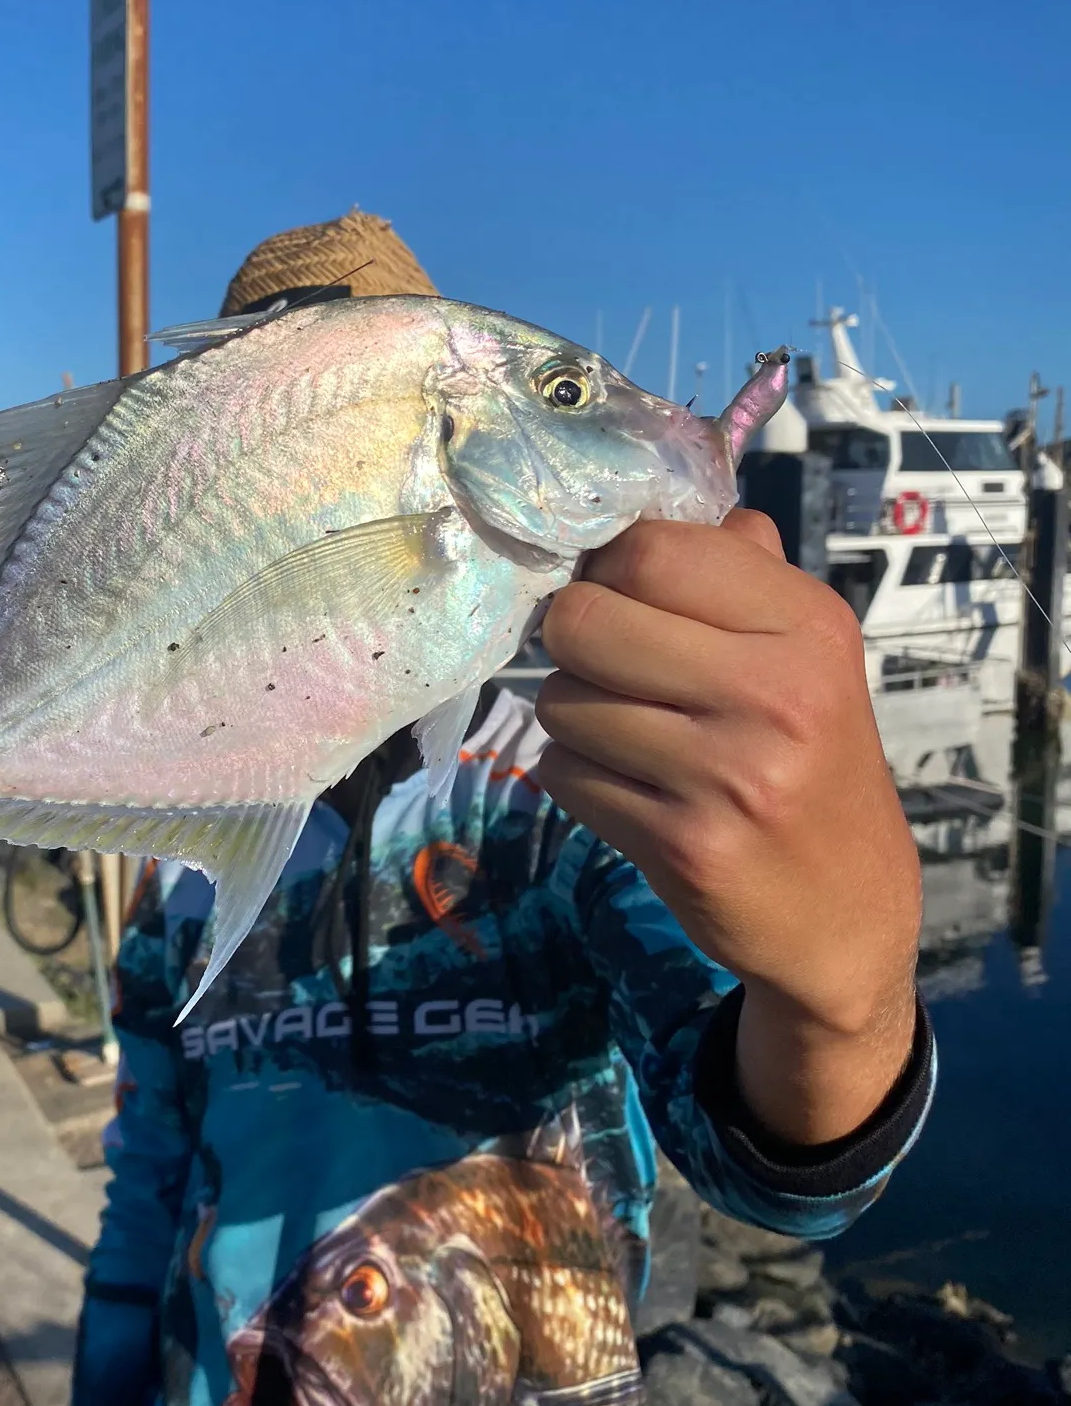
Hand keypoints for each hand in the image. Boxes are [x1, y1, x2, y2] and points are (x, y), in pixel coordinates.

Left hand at [535, 510, 921, 1143]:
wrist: (845, 908)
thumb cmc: (811, 760)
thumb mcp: (804, 653)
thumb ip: (740, 571)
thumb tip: (666, 498)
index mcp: (804, 624)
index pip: (649, 550)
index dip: (606, 566)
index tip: (613, 590)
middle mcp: (771, 691)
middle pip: (581, 620)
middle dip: (571, 641)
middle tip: (602, 665)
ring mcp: (726, 773)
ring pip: (560, 704)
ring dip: (572, 718)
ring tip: (627, 737)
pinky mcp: (682, 843)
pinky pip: (563, 775)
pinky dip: (576, 777)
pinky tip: (627, 790)